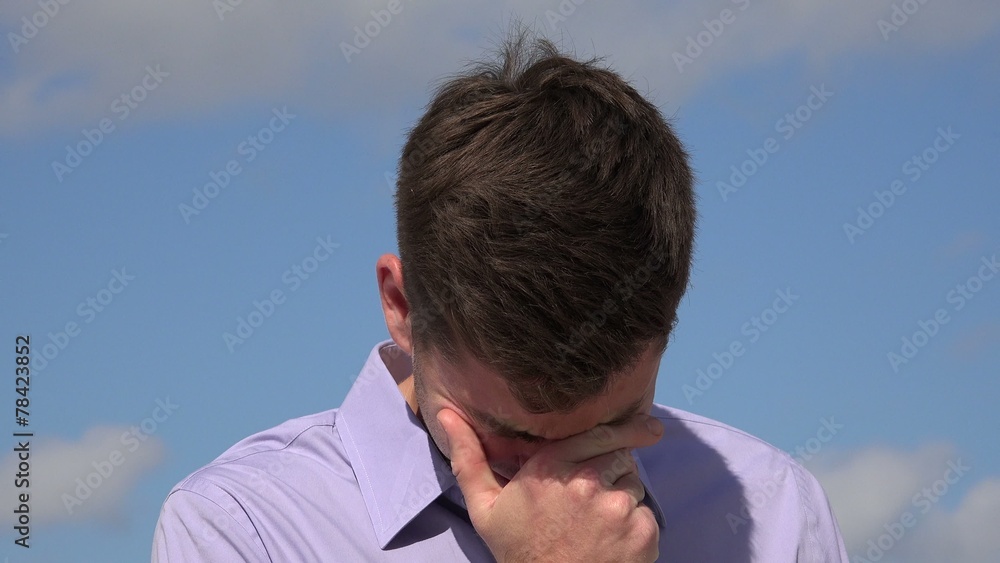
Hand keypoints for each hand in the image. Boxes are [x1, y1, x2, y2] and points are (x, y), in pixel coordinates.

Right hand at [437, 408, 663, 562]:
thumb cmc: (518, 551)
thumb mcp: (485, 506)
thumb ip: (469, 457)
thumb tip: (445, 414)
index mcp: (551, 466)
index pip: (599, 432)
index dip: (624, 429)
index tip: (648, 426)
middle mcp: (587, 480)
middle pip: (619, 456)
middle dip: (611, 470)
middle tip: (592, 499)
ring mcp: (617, 506)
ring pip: (633, 484)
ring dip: (622, 497)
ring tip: (596, 524)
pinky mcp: (640, 531)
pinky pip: (646, 514)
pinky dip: (635, 526)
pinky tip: (610, 542)